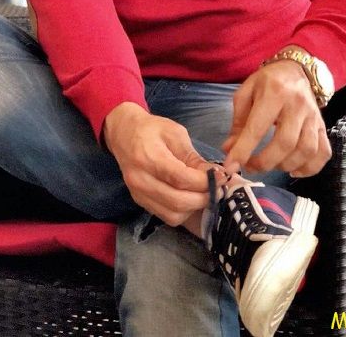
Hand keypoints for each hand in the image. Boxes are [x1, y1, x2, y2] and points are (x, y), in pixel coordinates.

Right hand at [103, 102, 226, 226]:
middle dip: (203, 198)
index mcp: (148, 157)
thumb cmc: (151, 129)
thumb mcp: (175, 133)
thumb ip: (193, 157)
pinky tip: (190, 198)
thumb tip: (216, 175)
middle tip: (218, 188)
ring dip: (194, 208)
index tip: (222, 177)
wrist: (123, 133)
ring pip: (173, 215)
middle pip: (178, 201)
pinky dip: (182, 211)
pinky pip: (165, 216)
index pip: (180, 178)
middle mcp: (140, 179)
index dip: (204, 182)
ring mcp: (138, 193)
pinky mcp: (139, 201)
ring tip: (205, 194)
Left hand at [221, 62, 331, 176]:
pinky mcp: (322, 126)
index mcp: (274, 92)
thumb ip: (238, 122)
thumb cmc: (267, 82)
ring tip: (269, 165)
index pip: (258, 127)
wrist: (295, 70)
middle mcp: (297, 105)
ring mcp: (313, 116)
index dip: (243, 150)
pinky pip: (323, 152)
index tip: (231, 165)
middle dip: (265, 162)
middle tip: (250, 166)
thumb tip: (229, 150)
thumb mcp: (246, 93)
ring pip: (306, 150)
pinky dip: (310, 168)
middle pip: (285, 143)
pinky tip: (293, 170)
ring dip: (285, 165)